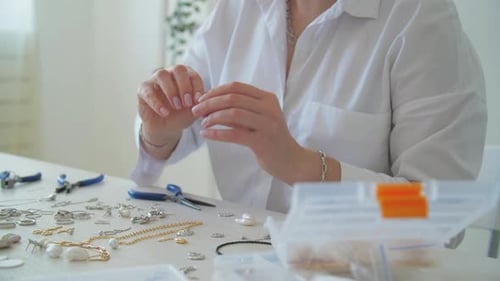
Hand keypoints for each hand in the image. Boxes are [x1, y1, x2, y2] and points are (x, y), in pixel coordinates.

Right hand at [137, 65, 203, 146]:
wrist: (166, 127)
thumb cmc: (181, 115)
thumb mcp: (193, 111)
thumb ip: (199, 104)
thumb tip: (203, 99)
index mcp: (186, 76)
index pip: (193, 75)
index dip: (197, 87)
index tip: (198, 101)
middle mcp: (171, 73)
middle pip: (178, 69)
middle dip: (184, 86)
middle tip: (187, 103)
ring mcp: (156, 79)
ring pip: (162, 74)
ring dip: (171, 91)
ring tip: (177, 106)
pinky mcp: (143, 89)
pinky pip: (148, 91)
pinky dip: (157, 102)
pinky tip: (164, 113)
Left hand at [191, 82, 306, 183]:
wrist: (290, 160)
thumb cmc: (271, 139)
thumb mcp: (257, 119)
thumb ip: (239, 110)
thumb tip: (210, 104)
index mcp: (267, 98)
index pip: (237, 87)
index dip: (216, 91)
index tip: (202, 99)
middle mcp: (269, 108)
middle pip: (232, 98)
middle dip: (210, 103)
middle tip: (196, 111)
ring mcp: (267, 124)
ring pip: (232, 113)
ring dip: (212, 117)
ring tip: (202, 123)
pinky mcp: (262, 141)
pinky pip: (233, 134)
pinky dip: (217, 133)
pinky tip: (207, 135)